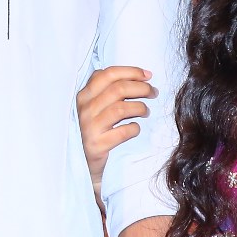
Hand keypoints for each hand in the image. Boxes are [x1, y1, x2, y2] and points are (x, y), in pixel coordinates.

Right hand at [77, 66, 153, 192]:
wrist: (84, 164)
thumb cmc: (96, 131)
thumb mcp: (95, 107)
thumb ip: (108, 90)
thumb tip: (140, 77)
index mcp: (83, 95)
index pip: (107, 74)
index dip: (131, 72)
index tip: (148, 75)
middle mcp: (84, 109)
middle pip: (118, 89)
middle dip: (141, 88)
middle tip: (153, 92)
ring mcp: (89, 128)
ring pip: (122, 108)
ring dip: (140, 107)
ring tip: (146, 111)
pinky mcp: (97, 145)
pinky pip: (123, 131)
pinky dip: (134, 128)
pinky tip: (135, 129)